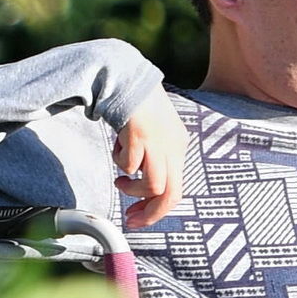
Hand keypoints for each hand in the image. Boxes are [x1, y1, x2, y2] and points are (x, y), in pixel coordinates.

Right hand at [114, 93, 186, 226]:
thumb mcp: (154, 136)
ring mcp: (159, 142)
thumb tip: (143, 188)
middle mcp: (174, 147)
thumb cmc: (137, 108)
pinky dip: (120, 163)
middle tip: (132, 219)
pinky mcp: (142, 136)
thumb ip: (154, 159)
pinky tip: (117, 148)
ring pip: (154, 186)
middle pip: (170, 195)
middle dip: (150, 214)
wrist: (126, 78)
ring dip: (133, 190)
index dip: (157, 209)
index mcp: (179, 147)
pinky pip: (131, 166)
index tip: (139, 216)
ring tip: (121, 182)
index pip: (176, 190)